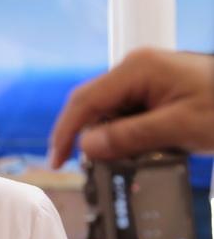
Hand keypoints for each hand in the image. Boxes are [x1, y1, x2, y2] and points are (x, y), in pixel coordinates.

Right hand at [49, 48, 213, 167]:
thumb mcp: (180, 128)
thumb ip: (130, 137)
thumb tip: (87, 147)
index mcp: (137, 69)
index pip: (85, 101)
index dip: (66, 132)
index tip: (58, 160)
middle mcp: (136, 70)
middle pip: (94, 106)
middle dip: (91, 139)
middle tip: (95, 169)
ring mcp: (145, 79)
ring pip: (111, 114)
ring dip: (115, 140)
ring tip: (134, 161)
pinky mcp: (155, 91)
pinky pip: (129, 115)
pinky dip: (131, 137)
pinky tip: (147, 151)